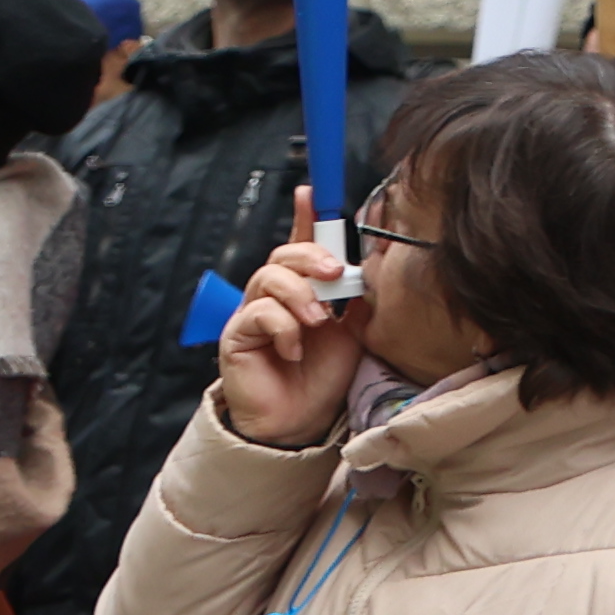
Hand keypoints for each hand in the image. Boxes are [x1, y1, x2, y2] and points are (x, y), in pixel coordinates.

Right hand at [209, 201, 359, 449]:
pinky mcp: (236, 337)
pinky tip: (295, 349)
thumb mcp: (354, 329)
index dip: (305, 217)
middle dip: (310, 256)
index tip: (312, 192)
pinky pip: (257, 314)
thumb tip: (377, 258)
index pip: (300, 244)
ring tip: (318, 321)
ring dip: (300, 295)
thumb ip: (359, 296)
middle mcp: (272, 297)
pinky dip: (283, 328)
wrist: (302, 421)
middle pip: (282, 255)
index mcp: (303, 290)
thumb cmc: (324, 376)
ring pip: (268, 278)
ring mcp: (251, 315)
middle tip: (334, 273)